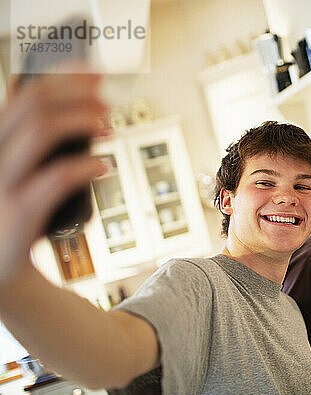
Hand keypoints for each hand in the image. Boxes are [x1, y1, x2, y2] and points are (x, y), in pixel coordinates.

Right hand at [0, 72, 107, 282]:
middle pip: (33, 105)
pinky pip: (55, 177)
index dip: (61, 76)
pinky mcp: (16, 213)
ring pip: (40, 130)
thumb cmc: (16, 222)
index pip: (22, 96)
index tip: (93, 69)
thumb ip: (40, 148)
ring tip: (108, 128)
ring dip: (82, 121)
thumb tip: (84, 114)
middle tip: (108, 100)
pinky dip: (86, 166)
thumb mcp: (22, 177)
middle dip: (77, 94)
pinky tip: (105, 167)